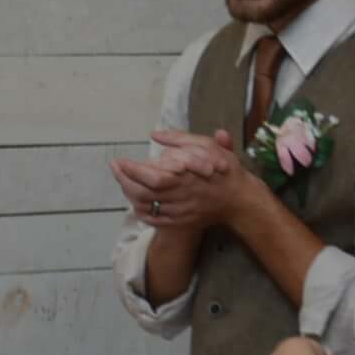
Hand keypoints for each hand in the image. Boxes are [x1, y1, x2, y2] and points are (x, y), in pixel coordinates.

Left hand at [115, 131, 251, 229]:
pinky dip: (141, 212)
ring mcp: (179, 211)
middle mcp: (179, 196)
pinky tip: (135, 202)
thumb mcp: (206, 146)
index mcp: (184, 177)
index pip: (150, 176)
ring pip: (146, 207)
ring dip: (130, 195)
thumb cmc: (223, 169)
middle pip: (143, 194)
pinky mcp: (180, 221)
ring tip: (123, 181)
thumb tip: (155, 133)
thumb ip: (179, 139)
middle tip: (115, 168)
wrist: (239, 199)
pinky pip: (154, 220)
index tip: (119, 161)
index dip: (131, 170)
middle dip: (124, 181)